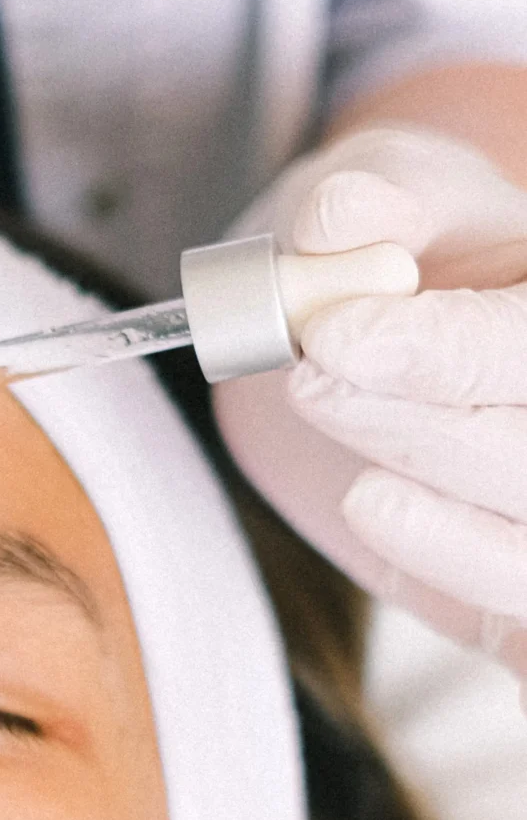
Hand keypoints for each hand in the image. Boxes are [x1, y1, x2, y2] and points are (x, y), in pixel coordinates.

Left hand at [213, 126, 526, 678]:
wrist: (378, 336)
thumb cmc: (402, 254)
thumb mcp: (384, 198)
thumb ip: (362, 204)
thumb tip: (339, 220)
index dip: (444, 348)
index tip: (334, 335)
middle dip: (422, 426)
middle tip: (312, 383)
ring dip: (436, 518)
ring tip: (353, 469)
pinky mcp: (523, 600)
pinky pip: (521, 622)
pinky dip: (465, 589)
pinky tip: (379, 514)